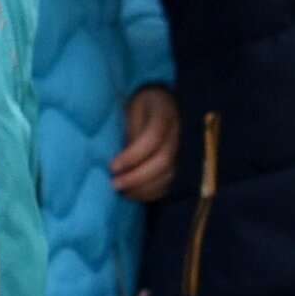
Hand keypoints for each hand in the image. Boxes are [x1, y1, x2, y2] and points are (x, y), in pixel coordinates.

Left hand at [112, 85, 180, 202]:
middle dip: (137, 177)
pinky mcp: (178, 163)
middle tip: (114, 184)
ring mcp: (181, 149)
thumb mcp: (131, 109)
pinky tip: (133, 193)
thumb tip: (119, 160)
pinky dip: (151, 192)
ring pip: (168, 174)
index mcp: (164, 113)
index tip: (113, 166)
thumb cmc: (140, 105)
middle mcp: (177, 133)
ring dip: (143, 188)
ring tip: (121, 191)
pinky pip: (169, 183)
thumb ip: (129, 130)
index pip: (153, 137)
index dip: (133, 155)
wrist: (162, 101)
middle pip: (163, 160)